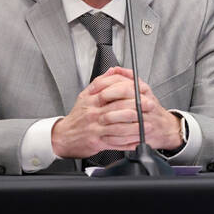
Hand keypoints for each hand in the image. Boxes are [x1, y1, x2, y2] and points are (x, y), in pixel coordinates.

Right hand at [51, 67, 184, 157]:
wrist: (64, 136)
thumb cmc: (77, 117)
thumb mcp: (85, 96)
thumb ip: (101, 82)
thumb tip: (114, 70)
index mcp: (91, 101)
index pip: (111, 92)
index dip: (128, 90)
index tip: (141, 90)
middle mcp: (94, 114)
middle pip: (117, 109)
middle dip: (136, 107)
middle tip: (149, 105)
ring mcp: (96, 129)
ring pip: (118, 128)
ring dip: (135, 127)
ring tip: (148, 124)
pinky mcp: (98, 142)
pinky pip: (116, 143)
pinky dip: (129, 142)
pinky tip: (138, 140)